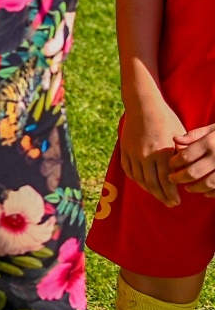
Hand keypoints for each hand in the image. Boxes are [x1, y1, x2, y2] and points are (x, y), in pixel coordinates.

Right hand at [121, 90, 186, 206]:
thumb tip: (185, 172)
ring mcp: (133, 153)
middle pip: (152, 183)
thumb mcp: (179, 136)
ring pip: (139, 179)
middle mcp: (146, 156)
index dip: (171, 193)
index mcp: (162, 152)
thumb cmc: (166, 119)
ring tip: (158, 196)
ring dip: (149, 190)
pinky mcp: (124, 150)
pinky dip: (136, 179)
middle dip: (162, 196)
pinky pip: (128, 170)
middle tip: (170, 203)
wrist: (143, 106)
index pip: (167, 180)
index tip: (177, 201)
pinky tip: (143, 183)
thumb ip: (180, 155)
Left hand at [169, 123, 214, 194]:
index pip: (185, 156)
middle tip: (172, 179)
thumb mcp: (214, 128)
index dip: (175, 162)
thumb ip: (195, 134)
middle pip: (193, 172)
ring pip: (208, 183)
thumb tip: (175, 140)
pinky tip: (205, 192)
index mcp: (210, 142)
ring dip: (195, 188)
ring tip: (187, 187)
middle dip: (179, 178)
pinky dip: (212, 193)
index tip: (171, 164)